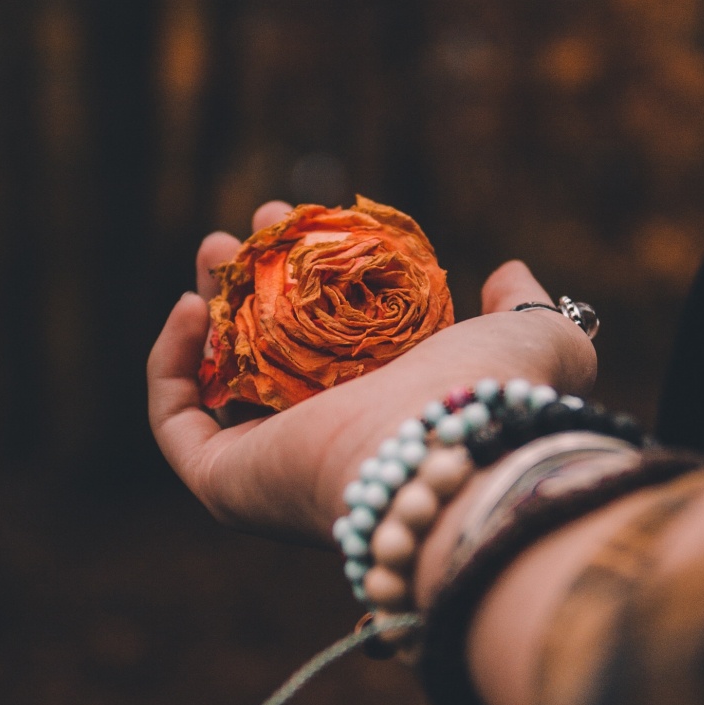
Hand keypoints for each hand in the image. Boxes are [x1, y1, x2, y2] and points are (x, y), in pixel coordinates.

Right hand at [147, 201, 598, 542]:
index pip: (334, 344)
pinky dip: (169, 363)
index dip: (313, 276)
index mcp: (389, 411)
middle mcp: (327, 441)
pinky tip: (191, 305)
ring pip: (217, 380)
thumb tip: (507, 276)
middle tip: (259, 224)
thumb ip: (526, 305)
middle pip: (268, 353)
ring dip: (209, 306)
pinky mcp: (226, 482)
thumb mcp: (534, 338)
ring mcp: (271, 465)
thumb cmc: (492, 396)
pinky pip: (177, 422)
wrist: (446, 455)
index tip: (310, 221)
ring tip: (217, 246)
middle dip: (254, 277)